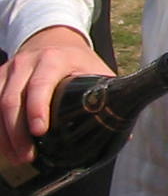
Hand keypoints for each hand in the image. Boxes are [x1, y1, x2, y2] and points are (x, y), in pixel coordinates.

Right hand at [0, 27, 112, 162]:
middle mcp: (26, 63)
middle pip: (12, 99)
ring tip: (14, 157)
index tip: (40, 131)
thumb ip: (107, 95)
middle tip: (27, 156)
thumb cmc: (77, 60)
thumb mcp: (95, 69)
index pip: (41, 84)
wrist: (52, 38)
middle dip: (17, 132)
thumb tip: (126, 133)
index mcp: (54, 59)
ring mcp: (8, 70)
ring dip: (2, 134)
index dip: (38, 108)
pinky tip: (0, 144)